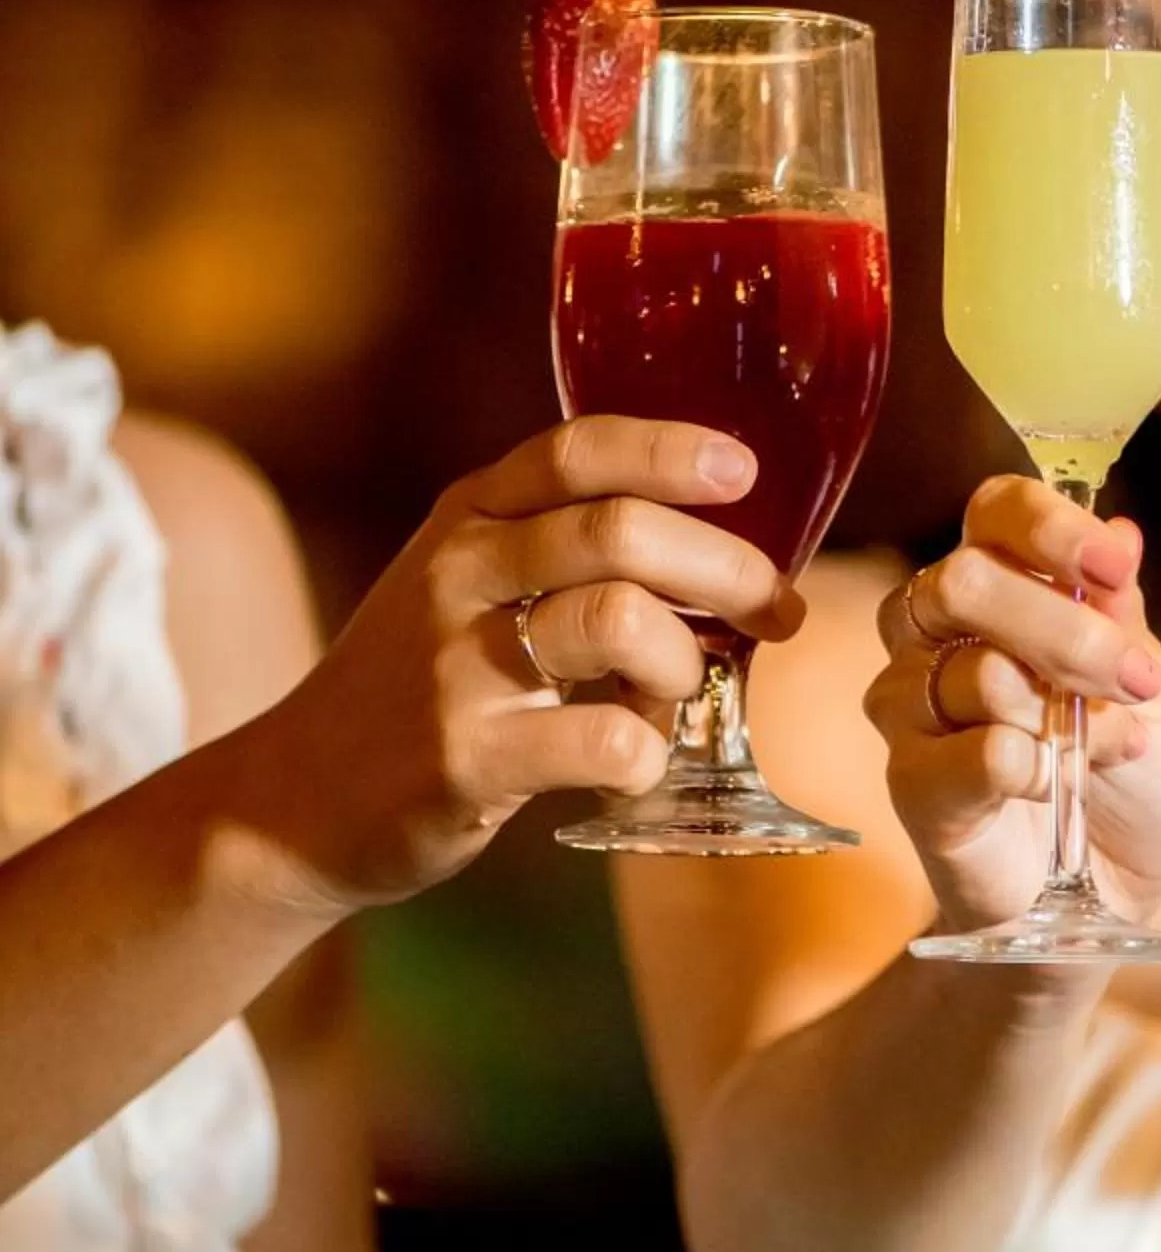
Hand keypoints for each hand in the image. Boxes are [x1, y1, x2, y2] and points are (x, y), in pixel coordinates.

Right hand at [233, 417, 804, 909]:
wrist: (293, 800)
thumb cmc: (418, 686)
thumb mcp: (466, 585)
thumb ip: (564, 549)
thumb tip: (724, 546)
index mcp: (469, 517)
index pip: (578, 450)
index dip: (671, 450)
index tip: (744, 471)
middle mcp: (459, 573)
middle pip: (621, 532)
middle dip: (728, 566)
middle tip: (775, 608)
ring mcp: (455, 666)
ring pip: (619, 621)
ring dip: (681, 662)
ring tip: (675, 695)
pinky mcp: (465, 756)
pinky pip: (603, 738)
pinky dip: (647, 754)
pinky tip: (633, 764)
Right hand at [864, 476, 1160, 937]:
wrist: (1112, 893)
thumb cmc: (1129, 780)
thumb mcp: (1150, 690)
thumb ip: (1122, 617)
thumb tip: (1120, 531)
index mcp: (1001, 588)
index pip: (993, 513)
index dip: (1048, 527)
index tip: (1112, 566)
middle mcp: (938, 634)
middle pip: (963, 581)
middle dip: (1062, 627)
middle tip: (1133, 677)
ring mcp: (915, 709)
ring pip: (970, 670)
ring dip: (1060, 707)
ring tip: (1114, 744)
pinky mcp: (913, 784)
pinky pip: (967, 752)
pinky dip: (1032, 765)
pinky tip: (1064, 781)